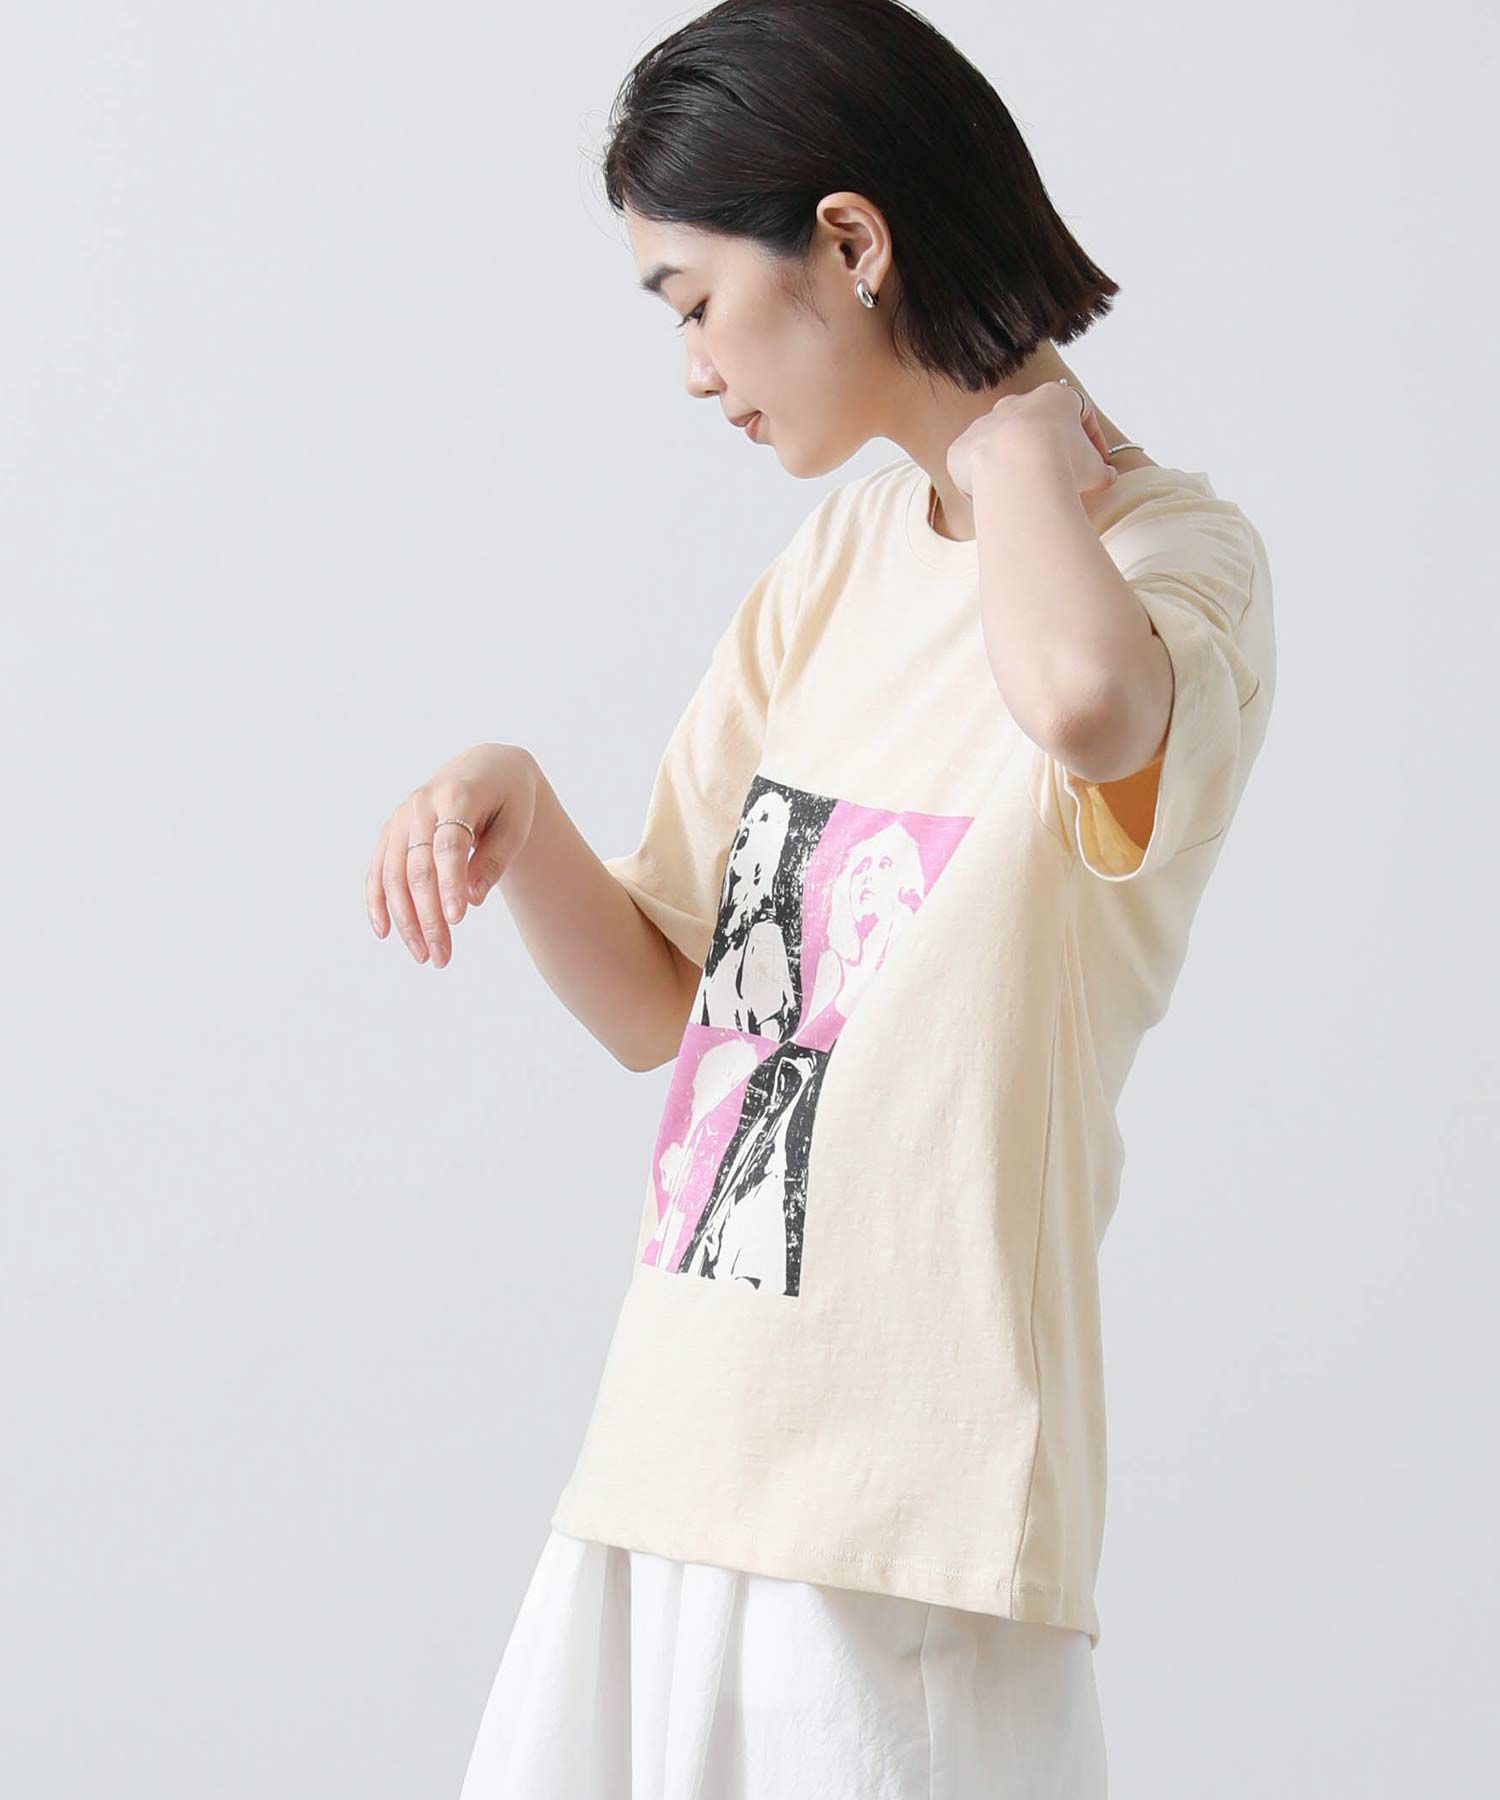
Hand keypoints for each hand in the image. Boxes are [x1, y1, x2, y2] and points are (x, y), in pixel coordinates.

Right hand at [366, 742, 537, 966]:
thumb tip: (473, 899)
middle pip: (419, 866)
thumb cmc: (508, 799)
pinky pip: (378, 869)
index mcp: (457, 795)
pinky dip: (377, 901)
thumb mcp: (517, 823)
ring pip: (394, 873)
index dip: (451, 883)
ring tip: (424, 955)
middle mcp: (422, 804)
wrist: (487, 769)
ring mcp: (402, 817)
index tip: (457, 921)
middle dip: (428, 915)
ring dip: (405, 918)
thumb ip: (495, 858)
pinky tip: (384, 932)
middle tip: (441, 957)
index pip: (450, 845)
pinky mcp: (392, 830)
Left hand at [946, 380, 1117, 503]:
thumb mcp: (1095, 469)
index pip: (1079, 412)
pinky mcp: (962, 447)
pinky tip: (999, 501)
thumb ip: (1101, 470)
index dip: (1092, 440)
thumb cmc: (1062, 462)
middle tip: (1058, 478)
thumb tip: (1106, 476)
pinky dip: (986, 482)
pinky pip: (974, 465)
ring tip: (1026, 494)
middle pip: (1035, 427)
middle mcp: (1015, 404)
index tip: (1098, 465)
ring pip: (1001, 445)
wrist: (1015, 467)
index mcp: (1054, 398)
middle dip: (1047, 451)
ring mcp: (985, 423)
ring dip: (1014, 467)